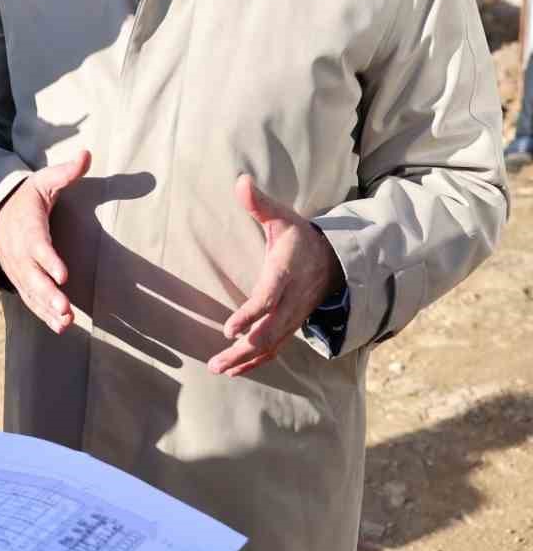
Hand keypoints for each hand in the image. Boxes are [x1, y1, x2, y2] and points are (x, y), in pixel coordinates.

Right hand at [0, 150, 90, 333]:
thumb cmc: (26, 199)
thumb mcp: (42, 181)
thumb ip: (65, 172)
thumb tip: (87, 154)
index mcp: (28, 228)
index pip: (37, 246)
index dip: (48, 260)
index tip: (62, 274)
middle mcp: (20, 253)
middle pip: (33, 276)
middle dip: (48, 293)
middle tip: (65, 307)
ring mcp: (19, 270)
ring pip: (32, 292)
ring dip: (48, 309)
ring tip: (67, 322)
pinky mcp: (21, 280)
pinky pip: (31, 300)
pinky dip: (44, 315)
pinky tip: (62, 326)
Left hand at [208, 175, 344, 377]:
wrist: (335, 259)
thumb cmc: (300, 236)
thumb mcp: (282, 217)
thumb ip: (259, 204)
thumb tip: (240, 181)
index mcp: (286, 273)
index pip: (268, 298)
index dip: (250, 315)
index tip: (229, 329)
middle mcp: (292, 300)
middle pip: (269, 330)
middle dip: (243, 349)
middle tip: (216, 362)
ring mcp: (294, 316)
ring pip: (271, 344)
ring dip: (245, 360)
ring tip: (217, 369)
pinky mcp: (292, 324)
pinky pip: (275, 348)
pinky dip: (256, 361)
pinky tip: (234, 369)